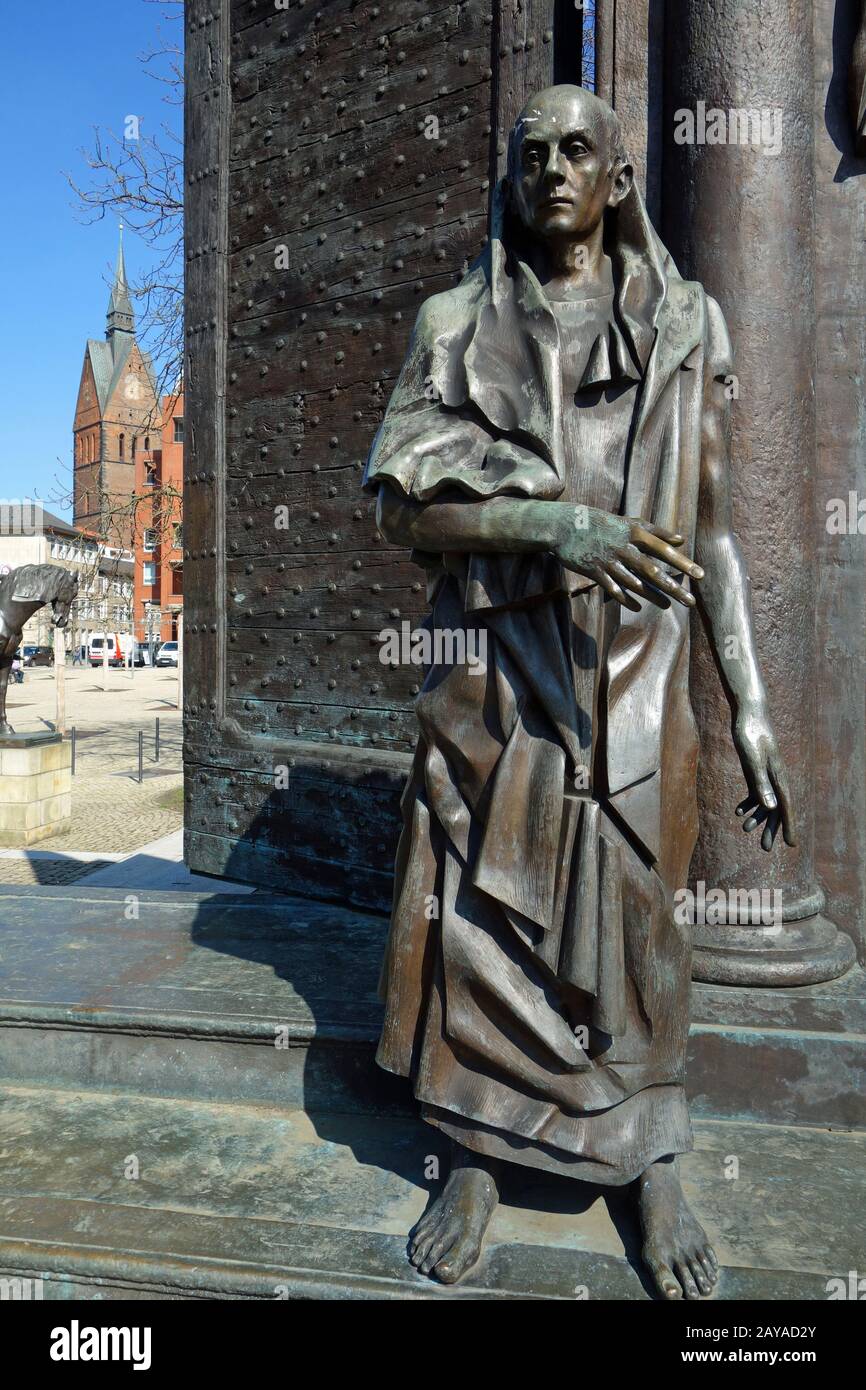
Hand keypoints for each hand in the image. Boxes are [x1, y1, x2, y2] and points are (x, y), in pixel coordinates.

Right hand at [553, 506, 702, 610]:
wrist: (566, 525)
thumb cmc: (602, 523)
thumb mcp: (629, 522)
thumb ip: (655, 532)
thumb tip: (680, 539)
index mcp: (634, 533)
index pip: (663, 550)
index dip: (682, 563)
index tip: (700, 575)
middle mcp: (624, 548)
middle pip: (653, 570)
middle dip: (673, 587)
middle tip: (690, 601)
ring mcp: (609, 561)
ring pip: (635, 582)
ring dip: (653, 596)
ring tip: (669, 605)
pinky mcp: (594, 571)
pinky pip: (613, 588)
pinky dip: (626, 598)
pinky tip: (638, 607)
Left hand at [733, 707, 796, 849]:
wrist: (749, 713)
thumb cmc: (751, 734)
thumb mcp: (752, 760)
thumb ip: (761, 784)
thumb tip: (770, 808)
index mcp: (778, 776)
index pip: (786, 807)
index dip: (788, 826)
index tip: (791, 844)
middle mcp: (775, 777)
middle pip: (776, 808)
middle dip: (772, 828)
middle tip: (766, 849)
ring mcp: (766, 773)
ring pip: (766, 801)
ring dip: (758, 817)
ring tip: (746, 830)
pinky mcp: (756, 769)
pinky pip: (756, 791)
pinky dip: (749, 803)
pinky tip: (739, 812)